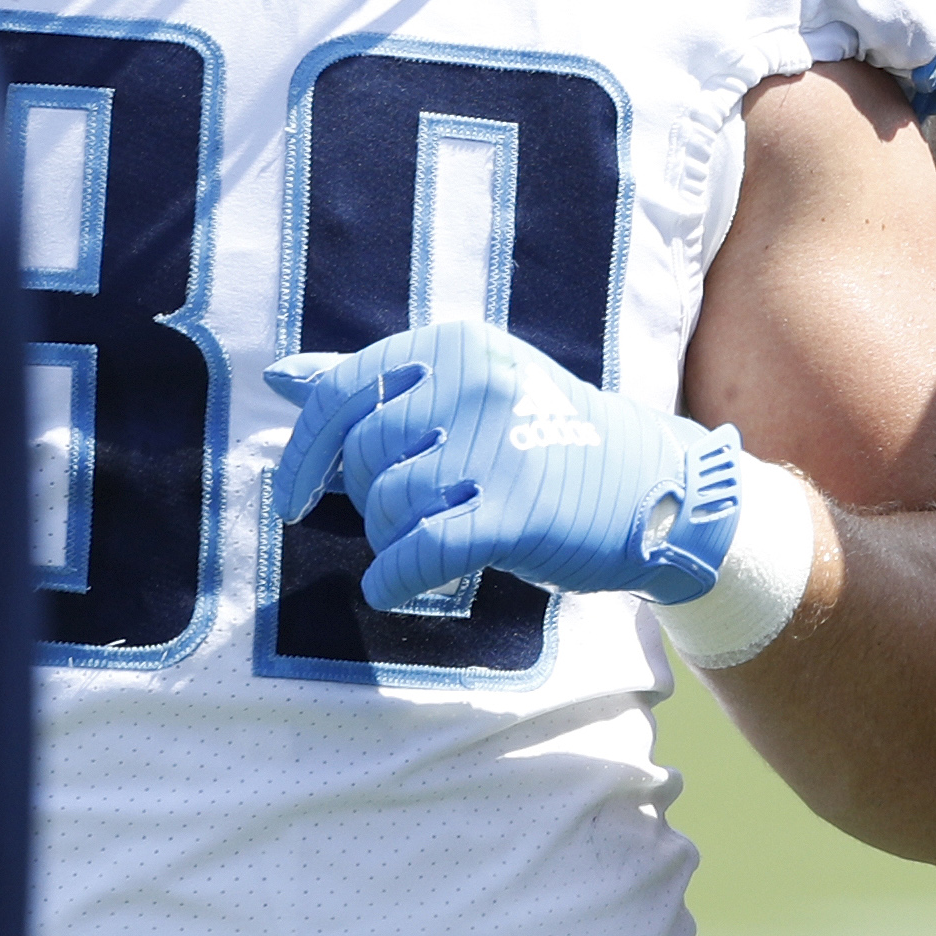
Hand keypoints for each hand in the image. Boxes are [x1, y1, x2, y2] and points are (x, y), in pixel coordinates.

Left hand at [265, 322, 743, 613]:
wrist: (653, 488)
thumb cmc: (546, 440)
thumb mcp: (468, 391)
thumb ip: (376, 384)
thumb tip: (281, 377)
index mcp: (459, 347)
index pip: (343, 394)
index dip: (306, 451)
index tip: (297, 495)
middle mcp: (477, 385)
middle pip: (364, 455)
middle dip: (366, 499)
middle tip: (407, 516)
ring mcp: (499, 447)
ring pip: (388, 505)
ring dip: (389, 539)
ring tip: (425, 542)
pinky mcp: (517, 512)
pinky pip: (420, 551)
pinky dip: (394, 577)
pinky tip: (391, 587)